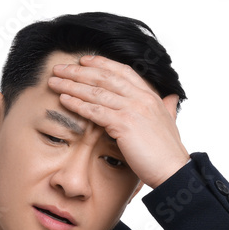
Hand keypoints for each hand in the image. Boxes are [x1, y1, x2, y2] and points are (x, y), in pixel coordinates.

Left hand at [46, 54, 189, 187]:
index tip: (83, 60)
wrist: (174, 170)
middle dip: (79, 71)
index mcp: (150, 96)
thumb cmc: (168, 152)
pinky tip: (64, 100)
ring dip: (72, 85)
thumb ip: (168, 108)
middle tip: (60, 68)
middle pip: (104, 77)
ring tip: (54, 82)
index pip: (122, 71)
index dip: (101, 63)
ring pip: (96, 92)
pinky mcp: (124, 124)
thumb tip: (171, 98)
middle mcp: (142, 98)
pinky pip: (95, 111)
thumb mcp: (169, 122)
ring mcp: (133, 110)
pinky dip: (78, 104)